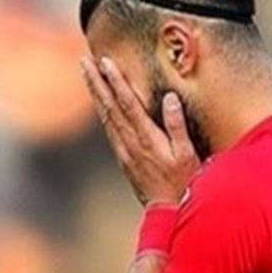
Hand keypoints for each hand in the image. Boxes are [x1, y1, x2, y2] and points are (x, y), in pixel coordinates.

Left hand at [80, 55, 200, 205]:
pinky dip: (101, 110)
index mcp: (145, 138)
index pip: (127, 103)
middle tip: (84, 61)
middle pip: (109, 106)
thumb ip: (176, 125)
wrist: (167, 212)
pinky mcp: (122, 157)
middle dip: (96, 81)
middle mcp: (129, 142)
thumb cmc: (183, 182)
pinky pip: (108, 128)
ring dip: (95, 93)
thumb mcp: (187, 154)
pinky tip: (99, 102)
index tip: (105, 62)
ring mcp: (123, 150)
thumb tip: (170, 98)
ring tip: (87, 74)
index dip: (116, 81)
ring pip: (105, 115)